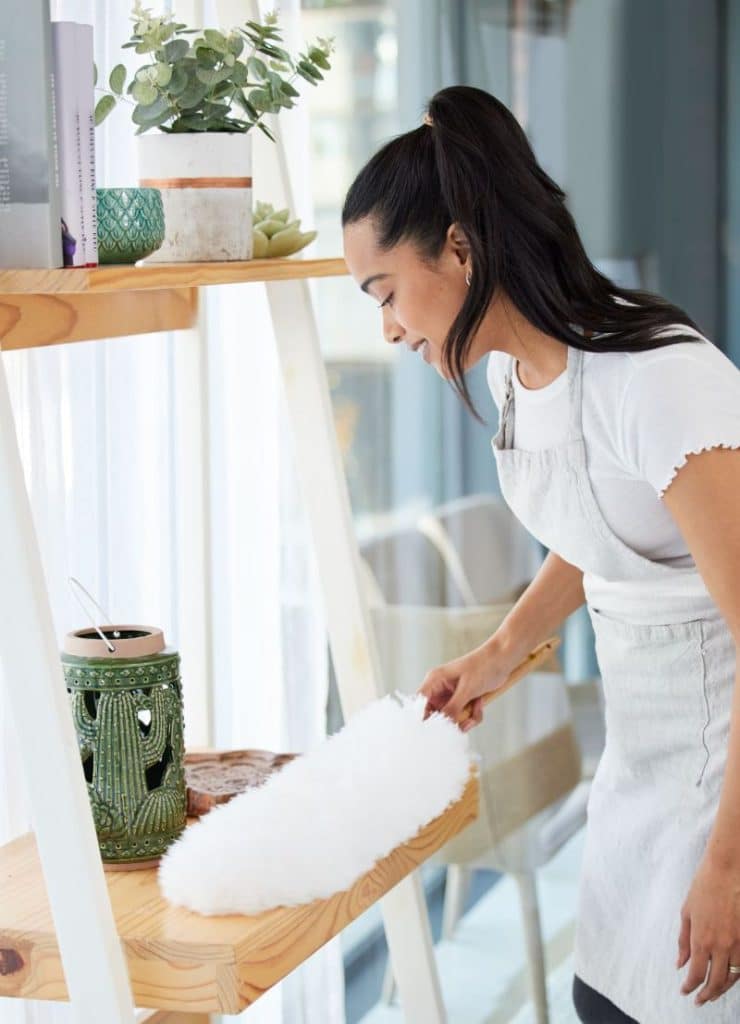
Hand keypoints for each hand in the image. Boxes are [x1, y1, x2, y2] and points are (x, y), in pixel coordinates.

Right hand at [417, 637, 516, 732]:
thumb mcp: (466, 689)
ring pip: (451, 719)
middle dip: (449, 722)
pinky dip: (473, 715)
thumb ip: (453, 708)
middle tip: (459, 724)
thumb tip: (442, 727)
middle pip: (435, 715)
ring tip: (475, 709)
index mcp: (435, 680)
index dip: (421, 718)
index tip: (430, 732)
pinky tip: (480, 705)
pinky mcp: (464, 701)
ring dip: (465, 719)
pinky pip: (463, 716)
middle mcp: (440, 689)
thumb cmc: (482, 667)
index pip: (419, 702)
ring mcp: (452, 696)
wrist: (502, 660)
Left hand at [677, 853, 739, 1004]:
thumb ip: (683, 940)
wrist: (727, 869)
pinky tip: (729, 977)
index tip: (685, 991)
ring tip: (713, 993)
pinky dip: (736, 976)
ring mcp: (738, 943)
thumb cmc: (704, 887)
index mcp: (701, 939)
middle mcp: (720, 945)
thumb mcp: (686, 912)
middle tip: (700, 1000)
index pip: (696, 974)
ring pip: (733, 977)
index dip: (690, 987)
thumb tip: (679, 964)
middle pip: (716, 982)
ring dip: (722, 989)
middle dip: (707, 994)